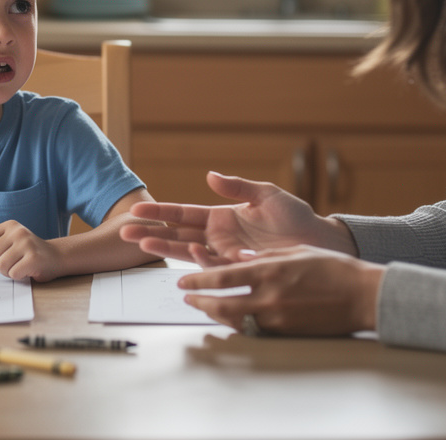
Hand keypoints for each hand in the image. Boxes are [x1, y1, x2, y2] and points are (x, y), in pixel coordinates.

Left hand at [0, 220, 62, 281]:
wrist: (56, 257)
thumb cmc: (28, 253)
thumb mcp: (8, 246)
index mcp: (10, 225)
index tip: (0, 255)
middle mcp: (18, 231)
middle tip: (11, 264)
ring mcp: (27, 243)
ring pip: (1, 265)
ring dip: (7, 272)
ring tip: (19, 267)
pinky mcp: (33, 257)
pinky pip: (13, 273)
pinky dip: (17, 276)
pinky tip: (26, 270)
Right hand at [119, 172, 350, 265]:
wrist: (321, 242)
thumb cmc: (297, 218)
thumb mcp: (266, 196)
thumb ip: (238, 187)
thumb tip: (210, 176)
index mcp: (221, 217)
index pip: (182, 214)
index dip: (160, 212)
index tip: (136, 210)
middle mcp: (218, 238)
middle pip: (177, 235)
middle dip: (150, 233)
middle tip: (124, 231)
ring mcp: (226, 255)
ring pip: (188, 252)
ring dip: (165, 248)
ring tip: (142, 244)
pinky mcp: (239, 268)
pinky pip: (215, 265)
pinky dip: (201, 259)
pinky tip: (189, 250)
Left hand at [178, 245, 383, 335]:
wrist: (363, 296)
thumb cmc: (334, 268)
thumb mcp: (296, 251)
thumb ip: (265, 255)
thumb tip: (239, 258)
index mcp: (269, 270)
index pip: (222, 276)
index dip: (198, 279)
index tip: (183, 280)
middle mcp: (269, 296)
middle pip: (221, 303)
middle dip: (199, 301)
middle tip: (187, 298)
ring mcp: (277, 317)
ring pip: (234, 320)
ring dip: (215, 315)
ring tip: (205, 308)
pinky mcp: (286, 332)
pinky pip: (253, 330)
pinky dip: (238, 325)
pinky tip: (231, 320)